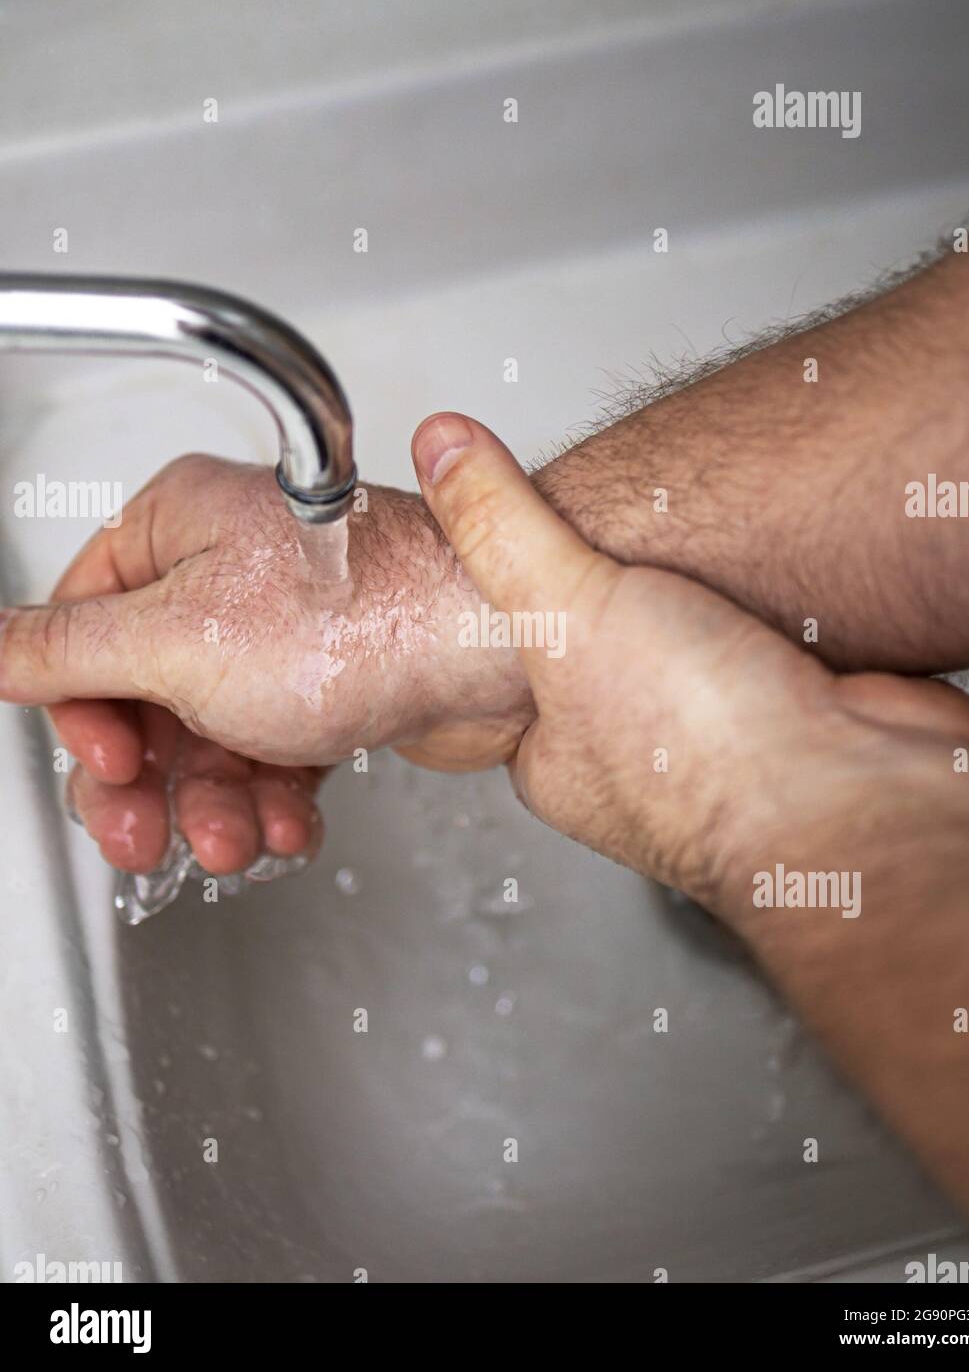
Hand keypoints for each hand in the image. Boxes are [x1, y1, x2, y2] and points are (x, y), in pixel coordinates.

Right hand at [0, 454, 529, 872]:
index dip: (82, 712)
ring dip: (215, 803)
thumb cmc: (364, 614)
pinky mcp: (334, 680)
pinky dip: (274, 797)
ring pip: (209, 736)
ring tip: (237, 842)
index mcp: (176, 528)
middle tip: (147, 837)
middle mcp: (228, 573)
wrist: (498, 646)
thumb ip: (67, 651)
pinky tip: (289, 828)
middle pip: (142, 695)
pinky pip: (274, 749)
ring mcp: (284, 631)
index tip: (106, 766)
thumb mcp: (178, 639)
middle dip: (148, 780)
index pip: (80, 627)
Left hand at [409, 412, 968, 917]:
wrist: (861, 794)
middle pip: (609, 651)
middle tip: (621, 533)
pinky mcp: (801, 716)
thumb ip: (500, 528)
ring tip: (696, 552)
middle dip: (618, 589)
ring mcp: (725, 743)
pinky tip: (768, 582)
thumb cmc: (707, 753)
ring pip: (694, 642)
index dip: (514, 605)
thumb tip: (438, 446)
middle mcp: (639, 765)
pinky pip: (769, 643)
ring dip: (700, 595)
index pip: (511, 679)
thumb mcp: (565, 611)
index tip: (521, 545)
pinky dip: (770, 609)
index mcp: (561, 762)